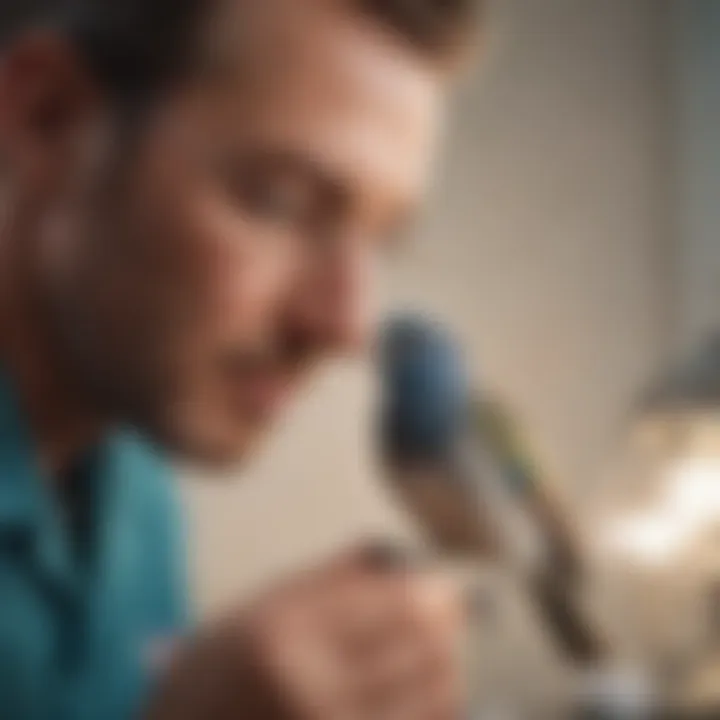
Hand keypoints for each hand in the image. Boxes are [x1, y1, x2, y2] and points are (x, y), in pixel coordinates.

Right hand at [146, 546, 464, 719]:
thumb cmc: (227, 662)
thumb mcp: (268, 602)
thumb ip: (336, 575)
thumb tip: (408, 559)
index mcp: (288, 631)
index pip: (398, 608)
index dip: (435, 596)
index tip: (446, 588)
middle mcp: (310, 689)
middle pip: (424, 652)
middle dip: (448, 630)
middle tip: (452, 615)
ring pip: (433, 698)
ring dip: (448, 669)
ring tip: (443, 653)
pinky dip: (434, 710)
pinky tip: (427, 695)